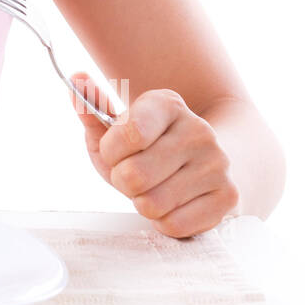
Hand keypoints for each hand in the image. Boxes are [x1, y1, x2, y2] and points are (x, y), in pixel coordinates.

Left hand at [68, 74, 239, 237]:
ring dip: (142, 204)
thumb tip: (76, 78)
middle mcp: (198, 129)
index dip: (111, 152)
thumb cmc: (146, 148)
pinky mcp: (228, 197)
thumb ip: (92, 107)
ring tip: (154, 188)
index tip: (115, 151)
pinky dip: (164, 222)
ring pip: (152, 205)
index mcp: (167, 104)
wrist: (201, 165)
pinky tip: (173, 204)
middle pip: (134, 176)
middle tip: (134, 175)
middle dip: (123, 181)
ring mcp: (217, 163)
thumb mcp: (114, 127)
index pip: (129, 134)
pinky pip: (174, 226)